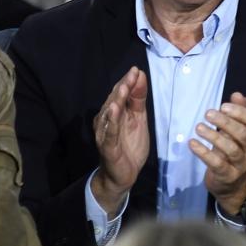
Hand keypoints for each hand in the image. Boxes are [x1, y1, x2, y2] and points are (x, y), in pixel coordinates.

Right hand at [91, 67, 150, 215]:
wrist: (124, 175)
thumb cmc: (130, 145)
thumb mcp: (139, 119)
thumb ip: (138, 99)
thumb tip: (140, 76)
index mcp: (115, 112)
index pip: (120, 93)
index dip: (128, 81)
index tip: (136, 70)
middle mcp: (107, 120)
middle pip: (114, 100)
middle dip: (124, 87)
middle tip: (132, 74)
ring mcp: (106, 133)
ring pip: (110, 114)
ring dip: (116, 100)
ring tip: (123, 88)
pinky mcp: (107, 146)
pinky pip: (109, 132)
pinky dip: (112, 121)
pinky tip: (114, 110)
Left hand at [191, 92, 245, 216]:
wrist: (232, 185)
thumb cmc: (233, 151)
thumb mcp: (236, 132)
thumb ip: (239, 113)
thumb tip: (238, 94)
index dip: (241, 112)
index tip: (223, 106)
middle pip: (242, 134)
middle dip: (225, 122)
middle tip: (208, 113)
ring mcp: (241, 164)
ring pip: (231, 149)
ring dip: (213, 136)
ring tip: (199, 127)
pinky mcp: (227, 175)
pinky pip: (217, 163)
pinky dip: (203, 152)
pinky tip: (192, 143)